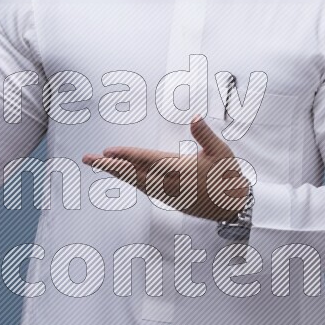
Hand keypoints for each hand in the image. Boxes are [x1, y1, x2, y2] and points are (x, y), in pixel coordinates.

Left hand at [82, 114, 250, 220]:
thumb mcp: (222, 151)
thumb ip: (205, 134)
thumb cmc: (229, 176)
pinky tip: (123, 178)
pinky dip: (131, 183)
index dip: (125, 156)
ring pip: (136, 183)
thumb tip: (195, 117)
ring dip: (117, 175)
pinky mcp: (171, 200)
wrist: (235, 206)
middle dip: (109, 167)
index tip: (107, 152)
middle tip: (89, 160)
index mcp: (180, 168)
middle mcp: (170, 183)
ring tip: (100, 166)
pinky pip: (145, 190)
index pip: (146, 160)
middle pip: (133, 174)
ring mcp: (169, 194)